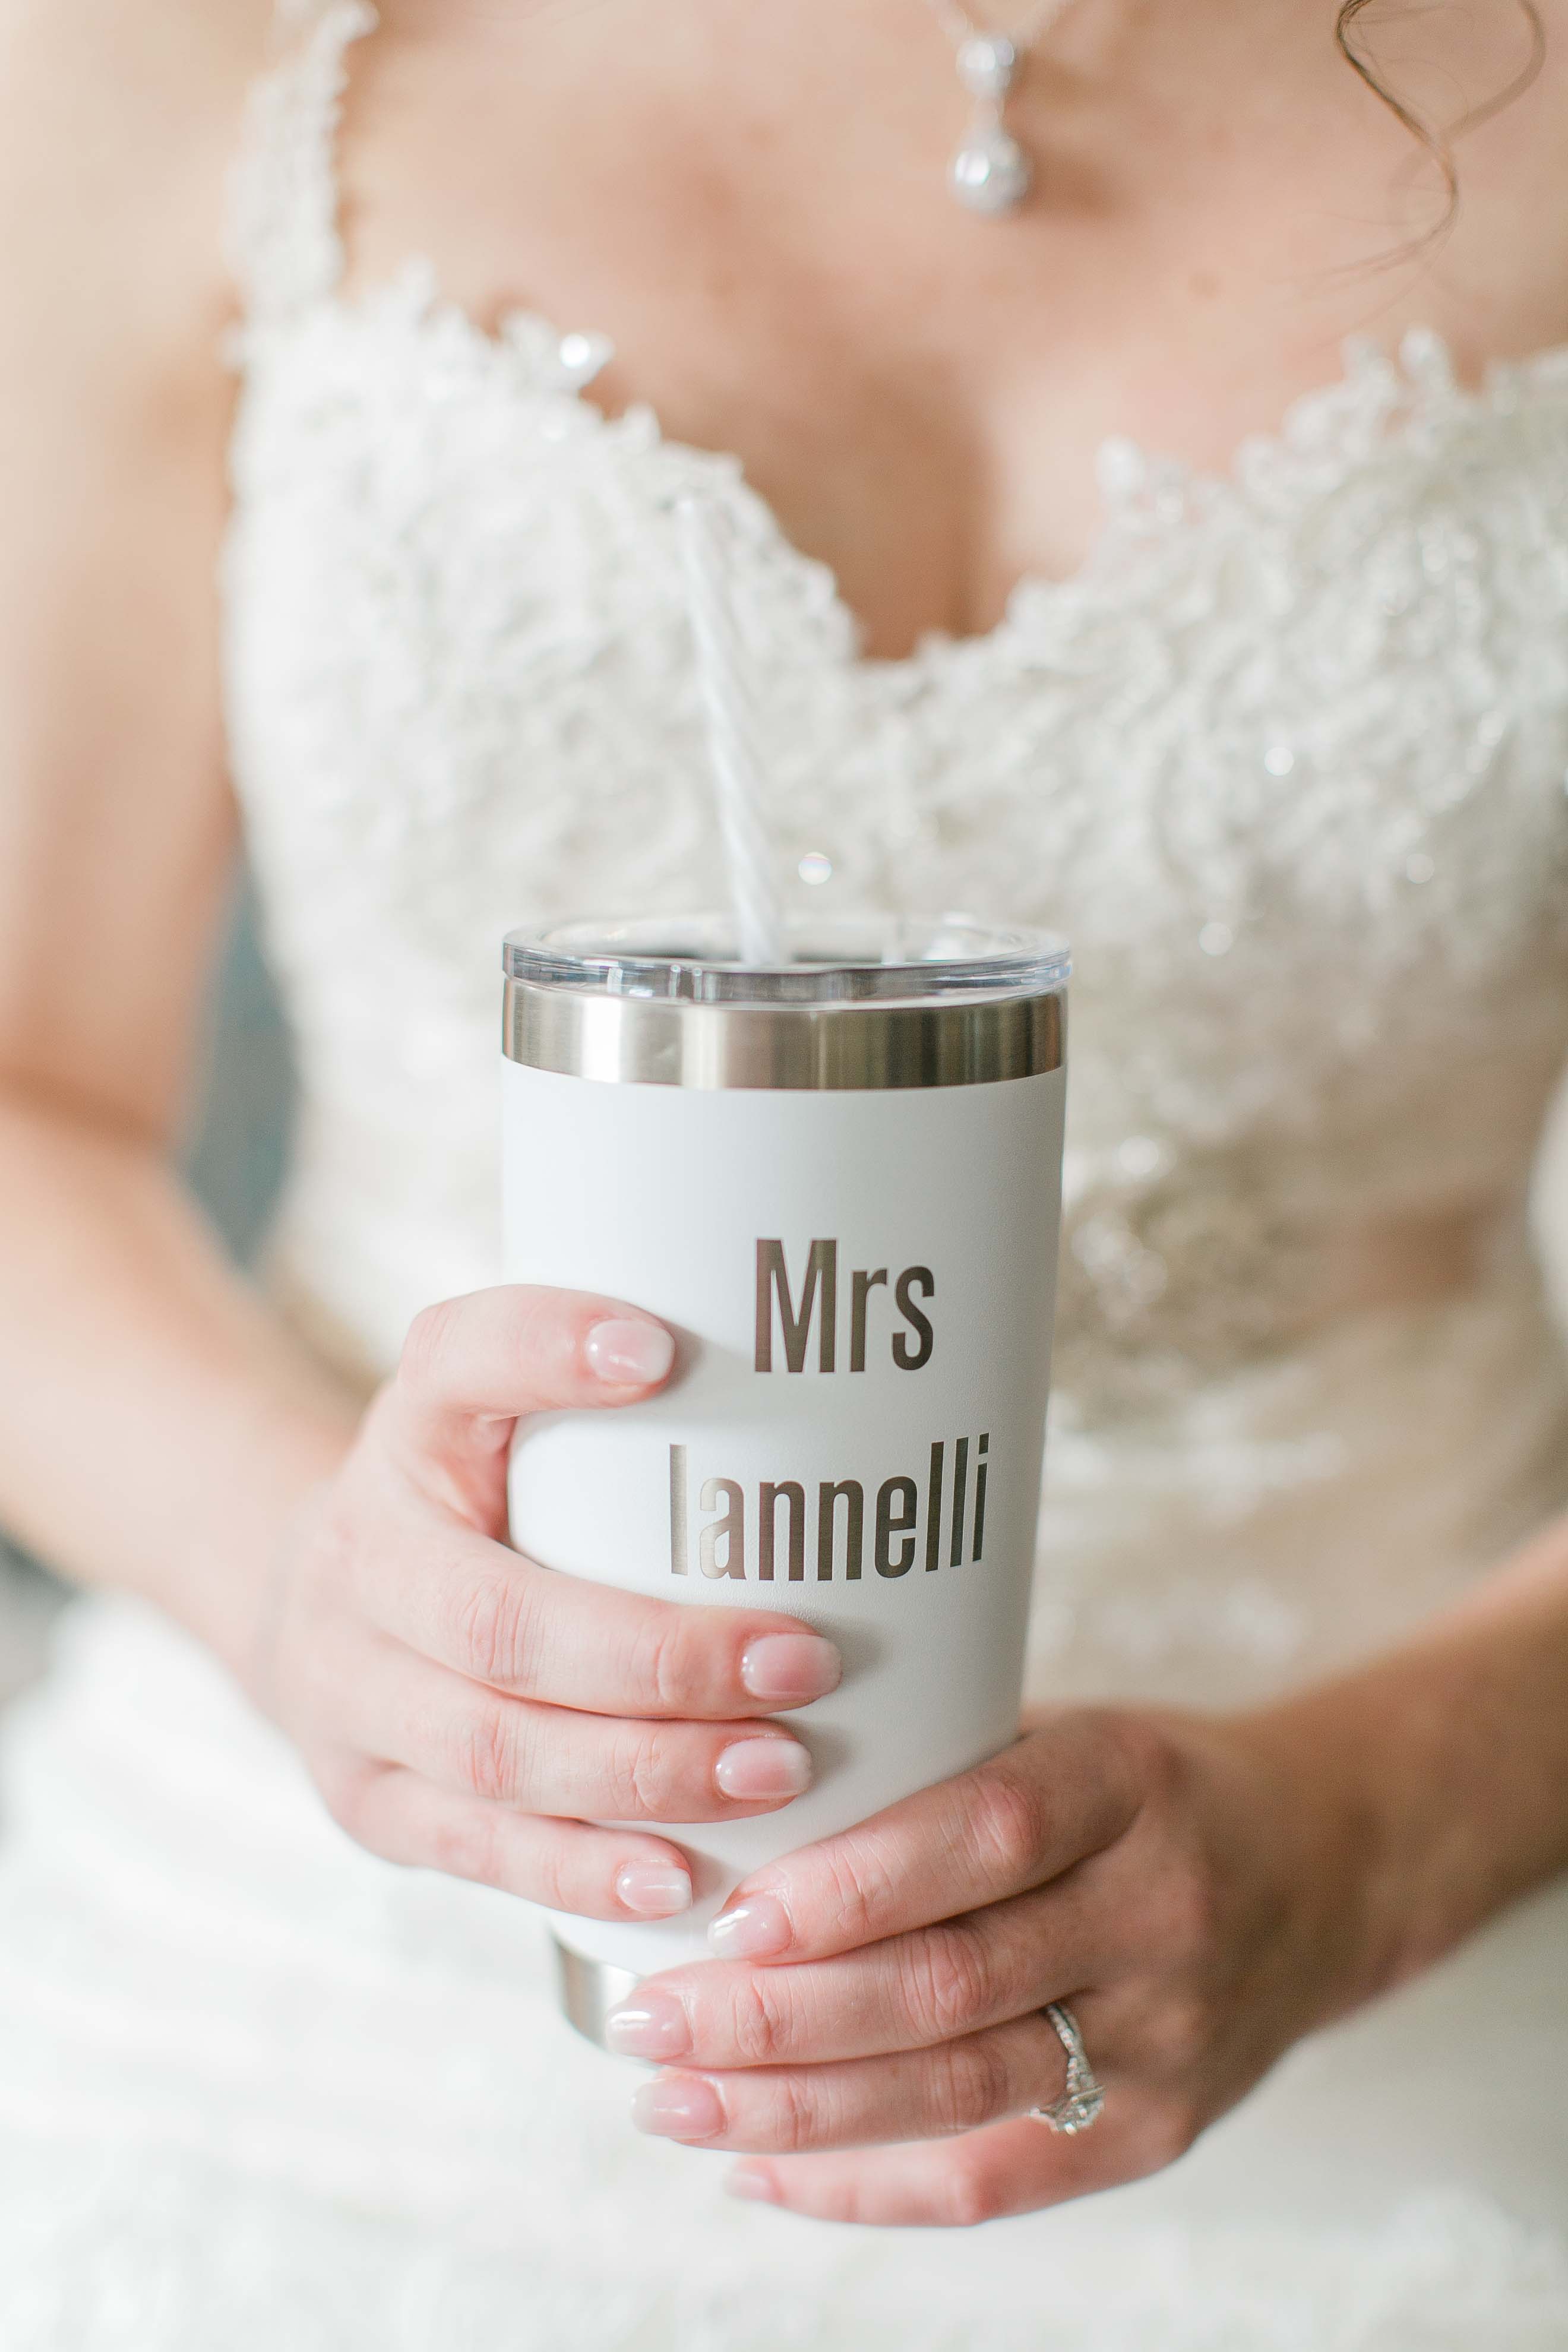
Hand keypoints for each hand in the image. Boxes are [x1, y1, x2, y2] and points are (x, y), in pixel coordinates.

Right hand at [253, 1285, 840, 1921]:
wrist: (318, 1610)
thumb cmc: (482, 1505)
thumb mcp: (517, 1420)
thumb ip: (628, 1403)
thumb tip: (839, 1389)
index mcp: (409, 1432)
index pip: (456, 1362)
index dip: (545, 1351)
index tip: (661, 1349)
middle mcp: (362, 1556)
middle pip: (497, 1621)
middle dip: (660, 1659)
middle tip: (807, 1664)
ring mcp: (349, 1691)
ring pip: (493, 1749)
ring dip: (646, 1771)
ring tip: (778, 1771)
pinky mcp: (368, 1800)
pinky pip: (477, 1849)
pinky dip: (583, 1870)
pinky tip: (680, 1880)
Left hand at [608, 1700, 1380, 2221]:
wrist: (1323, 1869)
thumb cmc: (1142, 1785)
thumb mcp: (1063, 1727)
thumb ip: (929, 1766)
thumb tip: (722, 1802)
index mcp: (1128, 1781)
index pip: (988, 1834)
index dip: (855, 1882)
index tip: (730, 1911)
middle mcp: (1157, 1912)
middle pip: (953, 1983)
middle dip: (781, 2014)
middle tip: (653, 2020)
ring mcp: (1167, 2038)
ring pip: (958, 2093)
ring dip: (796, 2109)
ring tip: (673, 2098)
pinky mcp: (1156, 2132)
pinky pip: (993, 2182)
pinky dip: (864, 2185)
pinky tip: (759, 2168)